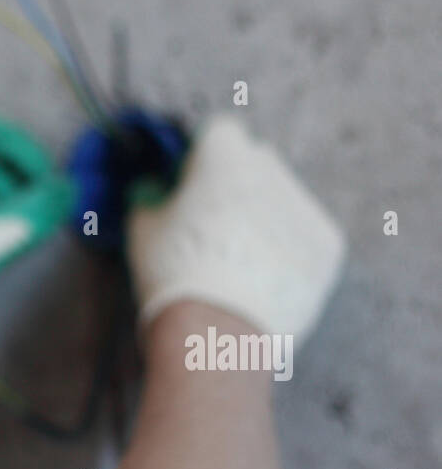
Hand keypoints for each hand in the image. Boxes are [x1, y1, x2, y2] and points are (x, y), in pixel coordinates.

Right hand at [128, 114, 346, 349]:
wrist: (218, 334)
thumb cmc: (173, 276)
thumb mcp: (141, 232)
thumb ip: (148, 199)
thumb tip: (151, 190)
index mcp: (225, 155)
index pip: (218, 134)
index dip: (201, 161)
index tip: (188, 191)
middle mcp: (272, 168)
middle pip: (255, 164)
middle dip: (237, 188)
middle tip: (211, 232)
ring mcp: (305, 206)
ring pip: (282, 203)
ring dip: (263, 222)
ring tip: (237, 268)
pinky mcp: (328, 245)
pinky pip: (304, 239)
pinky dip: (287, 254)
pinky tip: (262, 284)